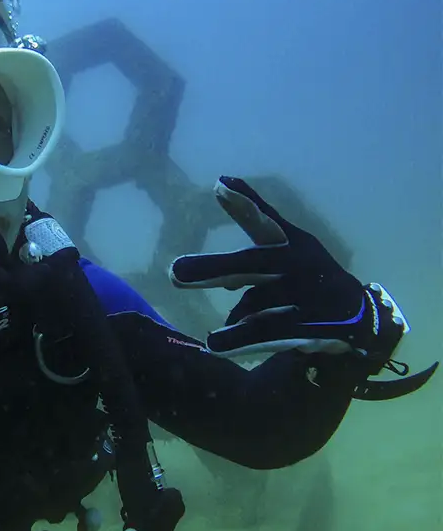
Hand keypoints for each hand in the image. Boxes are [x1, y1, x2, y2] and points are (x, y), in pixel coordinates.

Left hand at [169, 176, 406, 362]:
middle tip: (175, 273)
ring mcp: (306, 297)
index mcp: (289, 242)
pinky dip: (243, 341)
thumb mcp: (286, 240)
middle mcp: (297, 265)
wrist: (356, 314)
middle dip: (213, 269)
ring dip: (236, 320)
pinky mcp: (310, 327)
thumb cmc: (307, 270)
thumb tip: (221, 185)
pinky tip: (216, 345)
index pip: (264, 221)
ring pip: (261, 307)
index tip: (220, 186)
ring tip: (210, 338)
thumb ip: (255, 217)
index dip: (245, 204)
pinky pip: (271, 335)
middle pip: (251, 266)